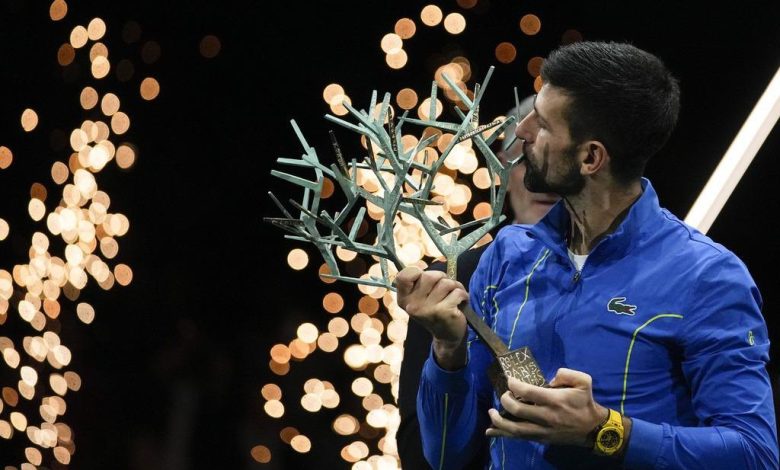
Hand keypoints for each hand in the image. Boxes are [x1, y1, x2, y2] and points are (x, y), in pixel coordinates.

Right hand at [395, 266, 468, 368]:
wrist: (447, 336)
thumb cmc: (435, 310)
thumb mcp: (421, 298)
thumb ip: (420, 282)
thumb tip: (424, 268)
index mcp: (404, 299)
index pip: (404, 276)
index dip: (417, 272)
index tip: (424, 278)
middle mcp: (413, 305)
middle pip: (430, 276)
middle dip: (442, 279)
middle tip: (444, 290)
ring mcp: (428, 310)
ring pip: (446, 283)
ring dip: (454, 288)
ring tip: (452, 298)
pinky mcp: (444, 312)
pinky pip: (458, 292)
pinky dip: (463, 296)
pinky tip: (460, 304)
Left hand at [486, 369, 607, 446]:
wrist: (593, 428)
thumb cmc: (585, 403)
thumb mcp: (584, 381)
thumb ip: (567, 373)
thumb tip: (550, 378)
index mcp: (554, 400)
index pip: (527, 392)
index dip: (514, 385)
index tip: (510, 380)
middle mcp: (546, 416)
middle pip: (517, 410)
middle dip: (505, 400)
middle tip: (504, 394)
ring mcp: (542, 430)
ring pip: (515, 428)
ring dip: (499, 420)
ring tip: (490, 412)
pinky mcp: (541, 438)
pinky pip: (519, 438)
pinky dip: (503, 435)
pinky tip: (490, 431)